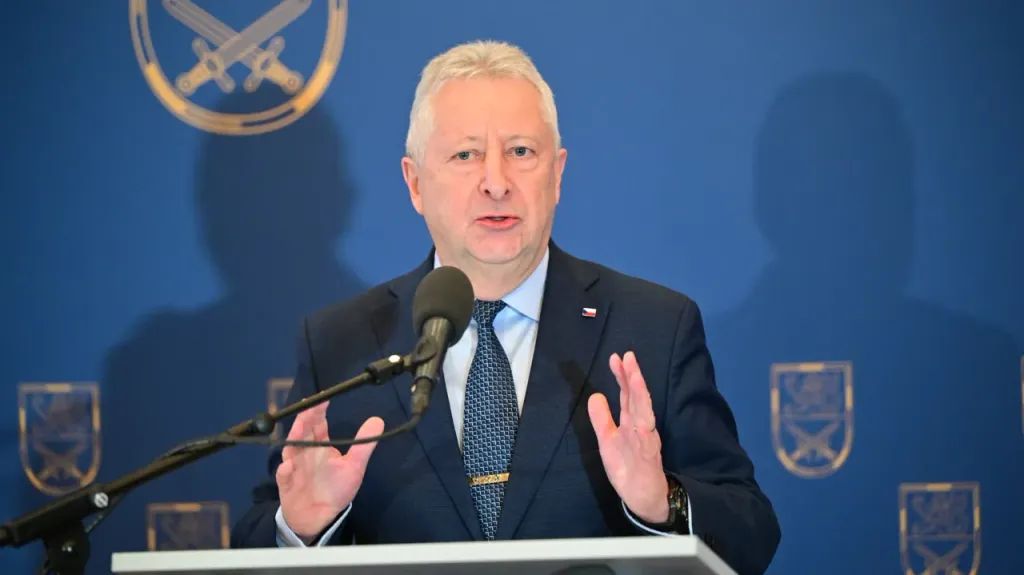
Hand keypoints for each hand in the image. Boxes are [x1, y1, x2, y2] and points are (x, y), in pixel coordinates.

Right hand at [276, 401, 383, 541]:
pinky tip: (288, 466)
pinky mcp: (287, 485)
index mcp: (320, 446)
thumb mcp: (354, 467)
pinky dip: (285, 471)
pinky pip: (284, 477)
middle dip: (306, 419)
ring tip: (299, 427)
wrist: (318, 517)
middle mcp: (305, 452)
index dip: (319, 411)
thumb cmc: (335, 489)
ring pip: (291, 450)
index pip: (318, 424)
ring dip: (294, 439)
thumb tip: (378, 420)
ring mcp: (294, 467)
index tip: (324, 398)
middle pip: (303, 432)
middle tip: (309, 406)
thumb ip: (364, 445)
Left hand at [587, 351, 668, 522]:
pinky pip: (647, 428)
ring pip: (644, 408)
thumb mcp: (607, 441)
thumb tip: (596, 396)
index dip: (622, 376)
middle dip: (632, 376)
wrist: (643, 498)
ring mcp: (645, 436)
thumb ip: (602, 419)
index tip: (616, 358)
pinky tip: (639, 399)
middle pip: (637, 396)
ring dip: (639, 389)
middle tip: (627, 355)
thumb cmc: (627, 469)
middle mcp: (640, 426)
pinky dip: (643, 412)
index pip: (627, 395)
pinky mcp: (648, 449)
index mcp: (631, 423)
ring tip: (633, 371)